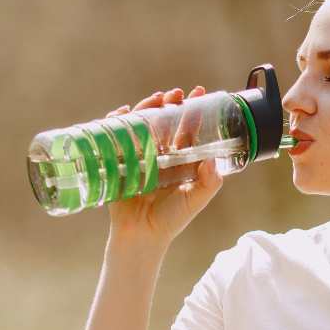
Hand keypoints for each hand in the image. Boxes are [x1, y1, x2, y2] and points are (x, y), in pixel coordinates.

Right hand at [104, 86, 222, 249]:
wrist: (141, 236)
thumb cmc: (171, 220)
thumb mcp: (195, 200)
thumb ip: (209, 183)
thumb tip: (214, 161)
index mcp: (179, 160)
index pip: (187, 129)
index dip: (193, 111)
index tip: (200, 93)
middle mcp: (159, 154)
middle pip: (164, 121)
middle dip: (169, 104)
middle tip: (175, 94)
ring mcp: (138, 156)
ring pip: (141, 124)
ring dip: (146, 107)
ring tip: (155, 99)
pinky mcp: (118, 162)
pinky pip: (115, 136)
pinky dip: (116, 122)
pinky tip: (121, 113)